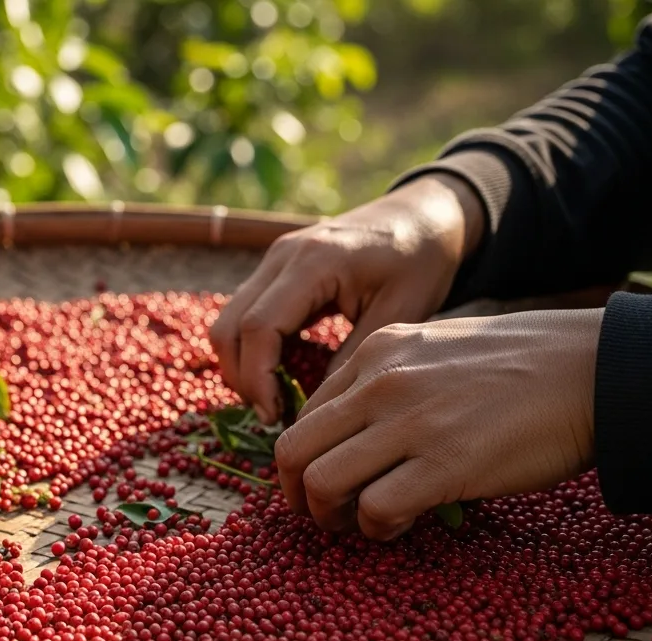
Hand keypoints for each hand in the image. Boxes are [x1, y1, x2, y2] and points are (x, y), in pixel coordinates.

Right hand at [210, 173, 484, 424]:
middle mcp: (282, 256)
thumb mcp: (399, 314)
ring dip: (242, 365)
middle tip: (270, 415)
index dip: (257, 378)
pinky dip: (252, 348)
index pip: (259, 327)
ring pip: (228, 321)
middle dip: (241, 378)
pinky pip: (245, 314)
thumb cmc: (421, 260)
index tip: (275, 415)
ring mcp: (274, 259)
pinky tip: (280, 373)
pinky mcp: (276, 269)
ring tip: (273, 399)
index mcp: (314, 262)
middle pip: (229, 326)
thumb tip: (314, 410)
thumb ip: (352, 359)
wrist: (423, 215)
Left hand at [273, 309, 601, 539]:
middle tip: (322, 514)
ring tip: (357, 524)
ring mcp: (410, 423)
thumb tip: (357, 432)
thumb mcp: (439, 349)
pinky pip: (375, 509)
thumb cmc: (525, 366)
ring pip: (321, 483)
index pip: (305, 414)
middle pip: (293, 451)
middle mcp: (382, 383)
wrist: (596, 370)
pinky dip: (376, 529)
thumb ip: (391, 381)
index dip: (304, 458)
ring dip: (329, 517)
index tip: (322, 481)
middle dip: (296, 494)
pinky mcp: (444, 465)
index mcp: (377, 352)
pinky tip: (399, 526)